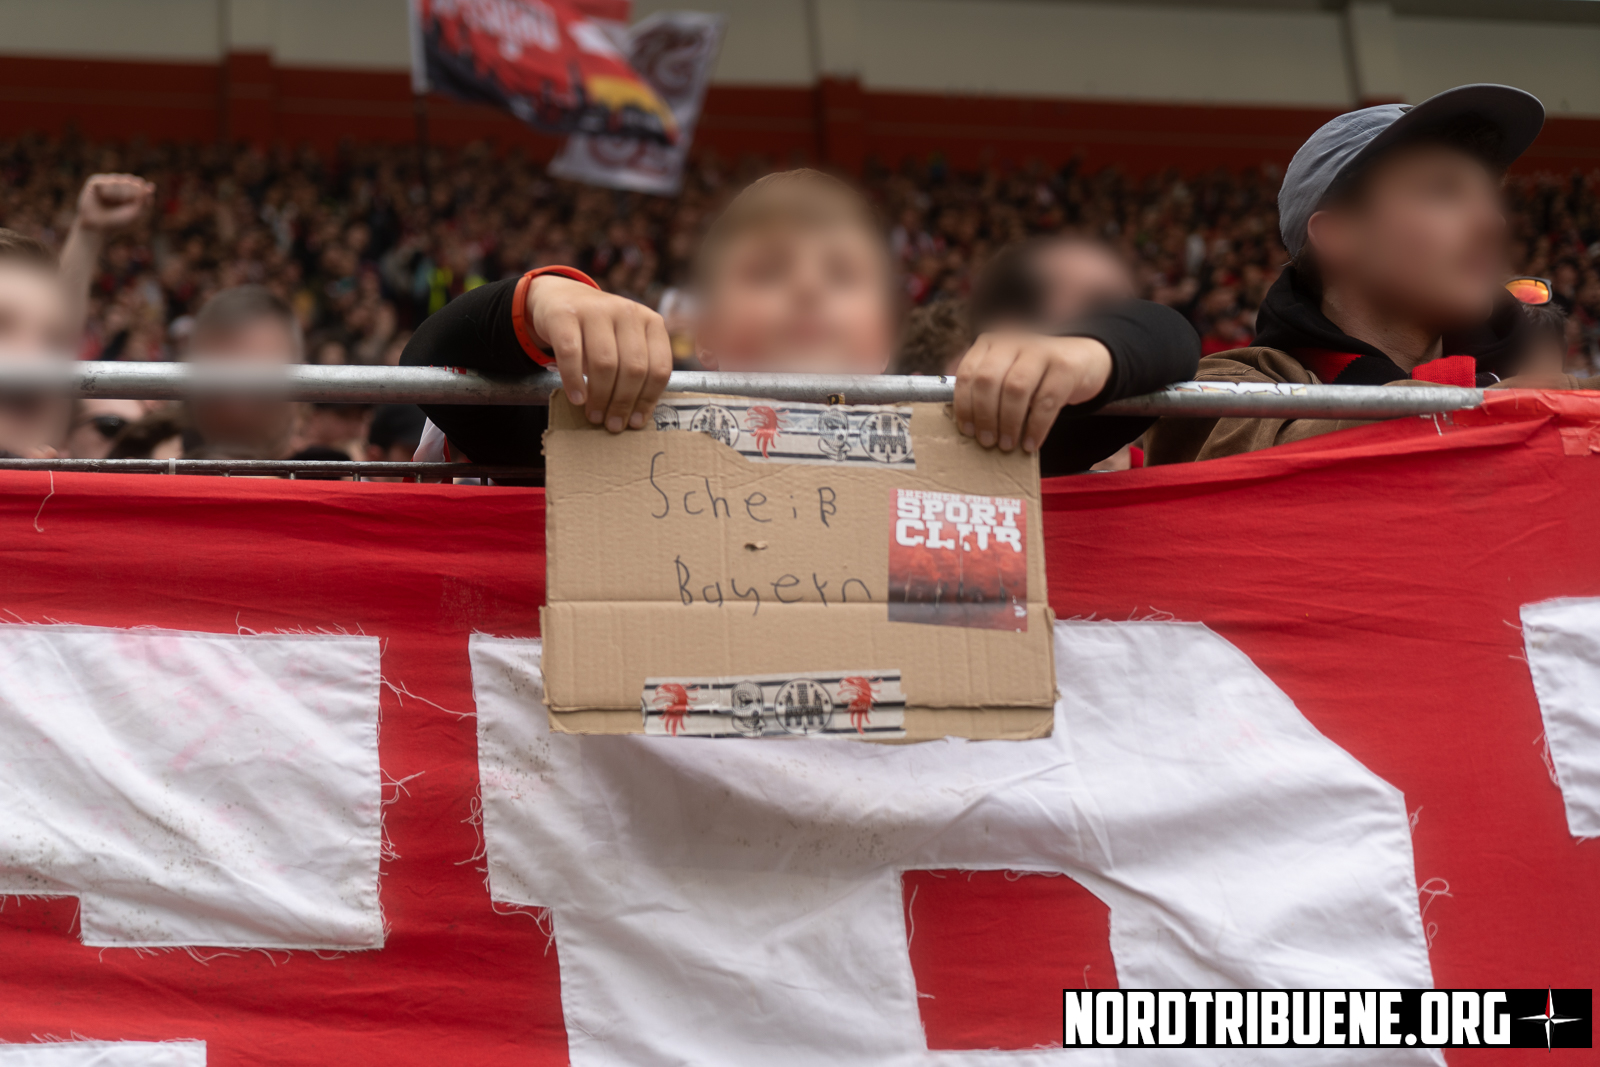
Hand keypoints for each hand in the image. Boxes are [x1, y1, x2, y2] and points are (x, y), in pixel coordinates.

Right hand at [74, 174, 154, 235]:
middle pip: (130, 181)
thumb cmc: (118, 220)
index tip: (134, 205)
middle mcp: (120, 182)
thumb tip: (152, 186)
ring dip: (118, 195)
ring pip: (118, 181)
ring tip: (111, 203)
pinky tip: (103, 198)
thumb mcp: (136, 213)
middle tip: (122, 205)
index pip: (140, 183)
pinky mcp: (95, 182)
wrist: (98, 227)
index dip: (138, 194)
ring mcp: (107, 180)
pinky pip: (105, 183)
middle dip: (128, 195)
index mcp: (131, 188)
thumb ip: (145, 200)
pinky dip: (107, 193)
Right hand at [527, 275, 672, 432]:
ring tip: (595, 416)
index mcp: (651, 321)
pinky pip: (571, 354)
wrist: (560, 299)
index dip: (648, 400)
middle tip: (613, 424)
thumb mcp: (625, 342)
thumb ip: (637, 370)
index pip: (659, 367)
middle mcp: (627, 312)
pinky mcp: (565, 315)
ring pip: (605, 363)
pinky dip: (574, 380)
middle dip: (623, 403)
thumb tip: (637, 417)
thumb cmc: (599, 333)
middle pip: (633, 368)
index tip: (636, 422)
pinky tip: (577, 398)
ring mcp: (596, 310)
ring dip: (600, 396)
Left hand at [953, 333, 1112, 453]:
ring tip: (1007, 445)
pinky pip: (1046, 401)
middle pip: (988, 380)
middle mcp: (1013, 341)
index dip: (964, 405)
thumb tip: (969, 429)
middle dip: (984, 416)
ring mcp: (1040, 350)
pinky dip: (1035, 427)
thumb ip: (987, 392)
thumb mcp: (1007, 374)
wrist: (1082, 360)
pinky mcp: (1064, 366)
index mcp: (991, 343)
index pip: (968, 373)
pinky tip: (1030, 444)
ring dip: (1009, 423)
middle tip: (987, 441)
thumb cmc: (1035, 377)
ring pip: (1015, 389)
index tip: (967, 431)